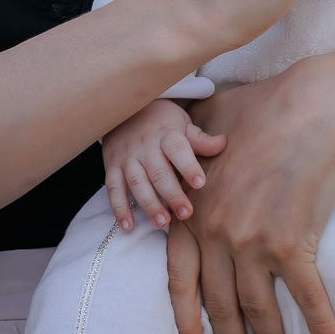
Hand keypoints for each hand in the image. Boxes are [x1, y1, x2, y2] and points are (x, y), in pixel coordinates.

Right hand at [102, 99, 225, 230]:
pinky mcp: (112, 166)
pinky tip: (128, 225)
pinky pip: (114, 188)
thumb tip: (223, 144)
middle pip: (159, 172)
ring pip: (137, 183)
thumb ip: (199, 139)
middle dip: (172, 195)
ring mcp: (127, 157)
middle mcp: (145, 147)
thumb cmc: (160, 120)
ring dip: (149, 204)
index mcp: (166, 134)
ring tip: (163, 222)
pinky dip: (119, 208)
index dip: (188, 166)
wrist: (123, 107)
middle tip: (186, 213)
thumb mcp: (181, 123)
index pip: (178, 150)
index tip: (200, 183)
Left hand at [169, 63, 334, 333]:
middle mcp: (216, 236)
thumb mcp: (206, 126)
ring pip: (257, 309)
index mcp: (191, 215)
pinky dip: (318, 323)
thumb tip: (180, 140)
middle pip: (219, 305)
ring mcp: (251, 244)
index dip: (185, 320)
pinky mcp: (291, 245)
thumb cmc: (262, 112)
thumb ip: (187, 143)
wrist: (308, 113)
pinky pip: (305, 297)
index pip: (179, 281)